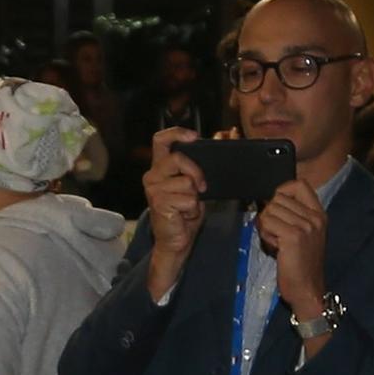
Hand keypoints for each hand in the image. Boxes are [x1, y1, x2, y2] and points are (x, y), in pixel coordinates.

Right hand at [139, 127, 208, 294]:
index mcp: (159, 168)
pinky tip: (184, 215)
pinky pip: (189, 199)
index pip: (161, 140)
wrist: (175, 241)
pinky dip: (193, 209)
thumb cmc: (184, 213)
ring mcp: (154, 190)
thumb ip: (197, 166)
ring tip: (188, 207)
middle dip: (195, 172)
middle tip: (201, 187)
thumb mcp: (193, 184)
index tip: (194, 137)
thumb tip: (221, 137)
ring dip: (195, 197)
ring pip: (187, 182)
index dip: (177, 133)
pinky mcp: (160, 204)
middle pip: (178, 159)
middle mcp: (152, 176)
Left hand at [258, 177, 330, 327]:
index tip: (276, 207)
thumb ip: (292, 216)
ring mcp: (305, 226)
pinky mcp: (293, 236)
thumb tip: (267, 201)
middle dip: (270, 213)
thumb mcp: (304, 235)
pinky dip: (265, 235)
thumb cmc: (301, 265)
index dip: (282, 190)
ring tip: (276, 241)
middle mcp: (315, 217)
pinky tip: (274, 247)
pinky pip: (267, 223)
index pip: (299, 184)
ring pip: (270, 209)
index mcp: (319, 214)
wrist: (307, 290)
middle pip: (278, 197)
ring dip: (266, 225)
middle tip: (275, 233)